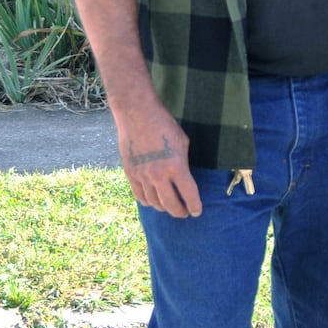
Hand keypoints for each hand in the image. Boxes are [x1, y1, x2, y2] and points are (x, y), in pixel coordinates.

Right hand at [115, 103, 202, 217]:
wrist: (137, 114)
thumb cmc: (164, 124)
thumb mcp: (182, 142)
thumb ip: (183, 163)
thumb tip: (183, 176)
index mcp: (176, 167)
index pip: (188, 195)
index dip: (194, 206)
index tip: (197, 211)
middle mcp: (159, 176)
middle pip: (171, 204)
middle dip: (180, 212)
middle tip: (185, 213)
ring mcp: (142, 176)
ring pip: (154, 203)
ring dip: (164, 208)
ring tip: (170, 207)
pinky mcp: (130, 174)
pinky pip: (139, 195)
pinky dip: (148, 202)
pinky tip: (153, 201)